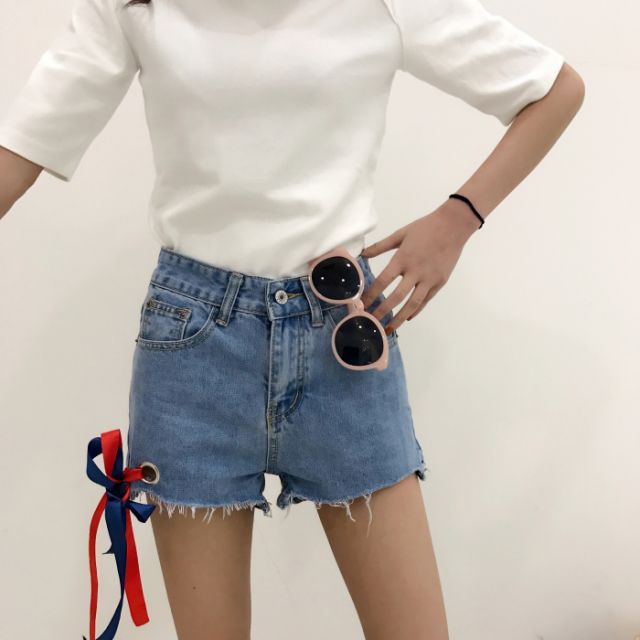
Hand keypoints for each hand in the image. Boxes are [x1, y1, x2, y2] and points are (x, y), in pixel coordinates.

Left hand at [360, 199, 479, 332]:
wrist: (453, 226)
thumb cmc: (425, 228)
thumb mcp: (400, 234)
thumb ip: (380, 246)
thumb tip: (362, 254)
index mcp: (403, 258)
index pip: (383, 281)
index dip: (371, 295)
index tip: (362, 305)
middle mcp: (416, 271)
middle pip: (397, 297)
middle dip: (382, 311)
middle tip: (371, 322)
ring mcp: (429, 279)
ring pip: (413, 304)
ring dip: (400, 318)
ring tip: (389, 328)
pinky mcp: (440, 282)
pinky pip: (426, 300)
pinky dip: (416, 311)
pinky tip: (407, 318)